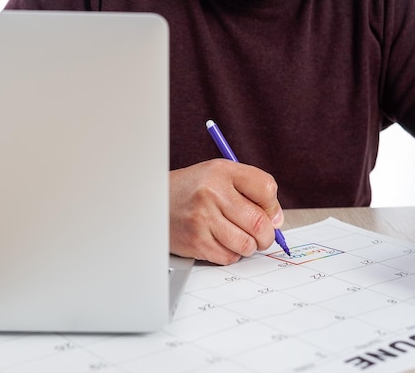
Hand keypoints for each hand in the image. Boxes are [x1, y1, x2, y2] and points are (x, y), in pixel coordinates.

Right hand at [169, 159, 283, 264]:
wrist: (152, 203)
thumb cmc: (190, 190)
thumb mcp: (217, 175)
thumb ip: (250, 190)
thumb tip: (277, 221)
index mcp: (221, 171)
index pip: (266, 188)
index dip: (272, 205)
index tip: (267, 211)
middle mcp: (211, 193)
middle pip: (260, 222)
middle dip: (267, 234)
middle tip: (261, 235)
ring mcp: (202, 219)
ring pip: (247, 244)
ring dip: (249, 246)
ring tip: (237, 237)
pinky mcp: (196, 241)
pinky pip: (229, 257)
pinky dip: (231, 254)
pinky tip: (220, 242)